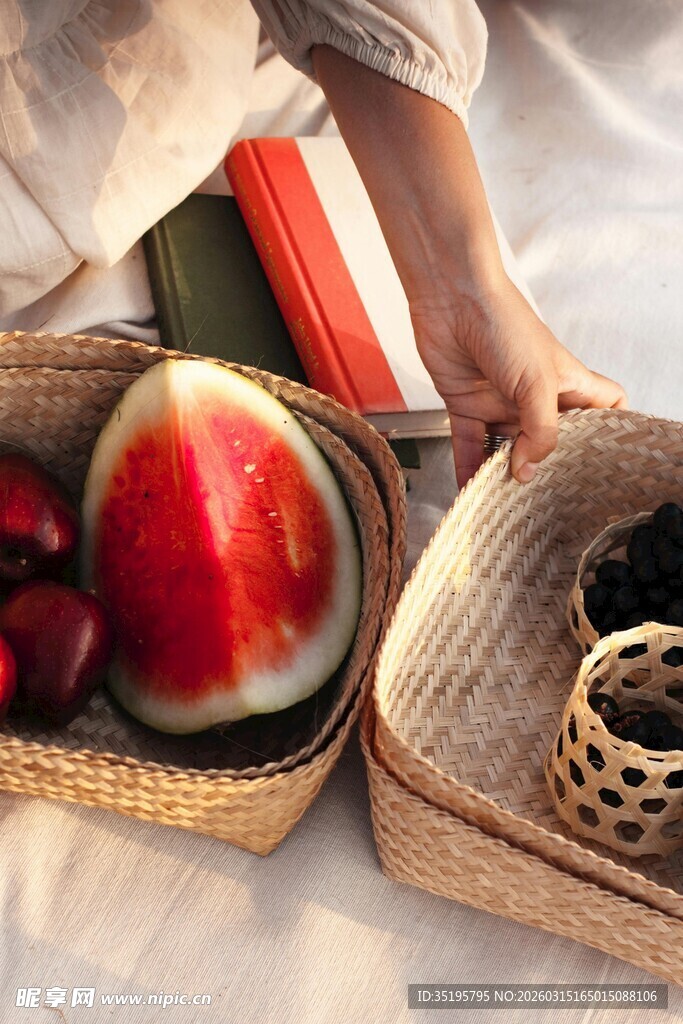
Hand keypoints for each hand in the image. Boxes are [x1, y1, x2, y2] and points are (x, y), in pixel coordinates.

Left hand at [311, 45, 627, 488]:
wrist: (451, 298)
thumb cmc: (504, 325)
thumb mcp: (537, 383)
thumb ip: (539, 431)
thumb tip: (529, 471)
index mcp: (567, 382)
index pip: (604, 406)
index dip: (608, 429)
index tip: (602, 458)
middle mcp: (536, 395)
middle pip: (551, 438)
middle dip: (550, 464)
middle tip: (547, 494)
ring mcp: (501, 400)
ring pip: (508, 447)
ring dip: (505, 472)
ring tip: (506, 502)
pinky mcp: (466, 404)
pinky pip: (469, 444)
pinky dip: (467, 466)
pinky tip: (468, 489)